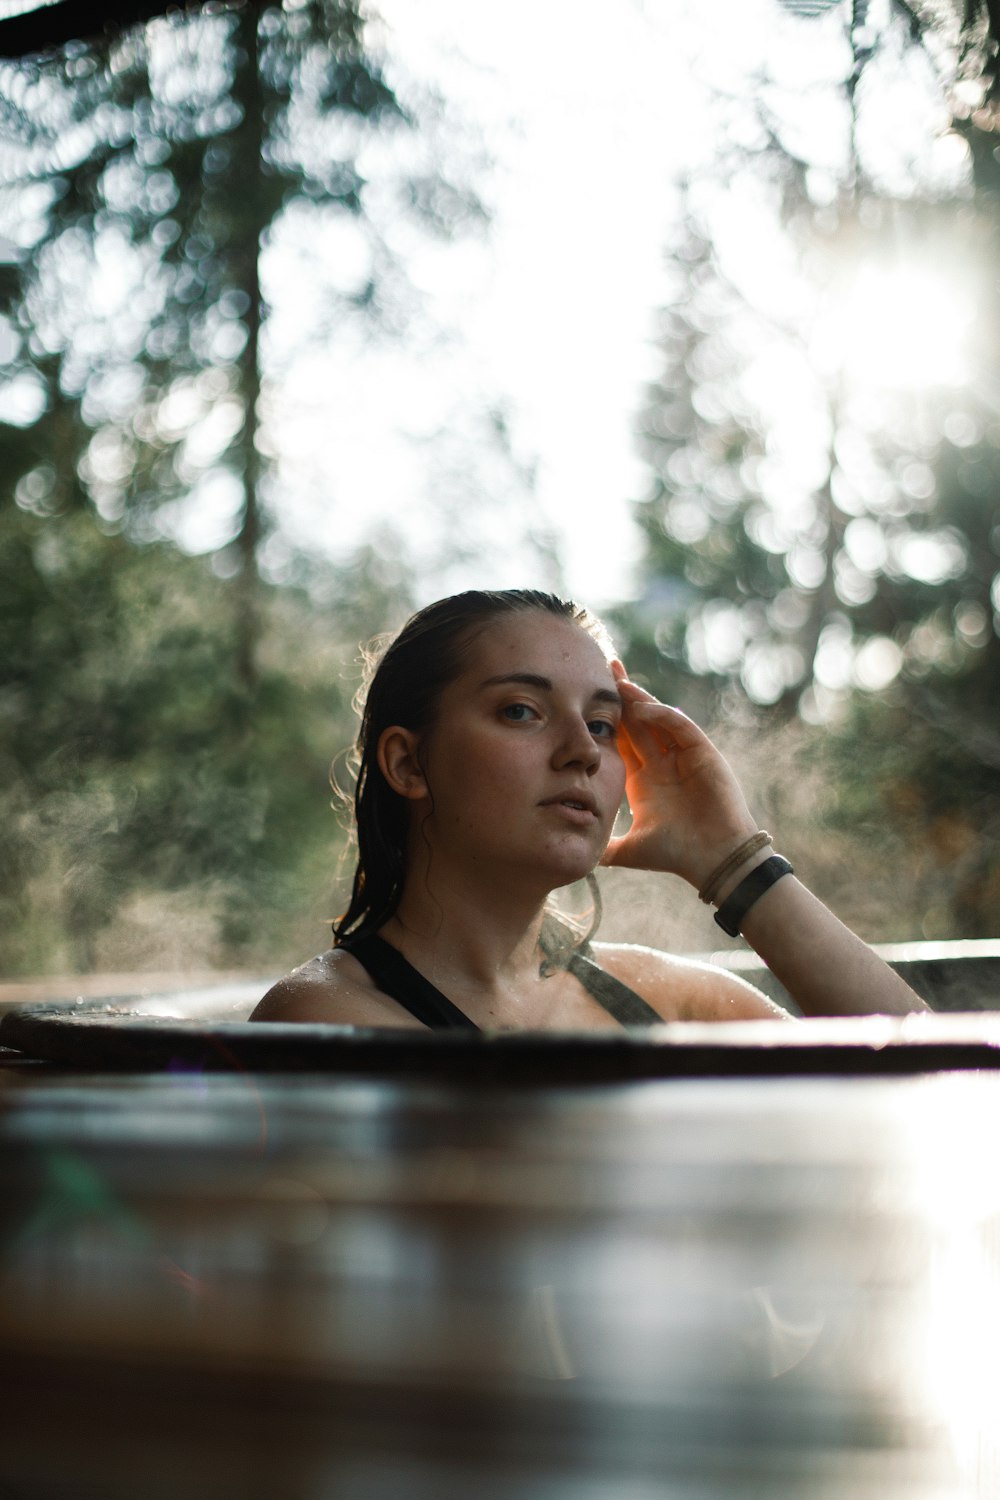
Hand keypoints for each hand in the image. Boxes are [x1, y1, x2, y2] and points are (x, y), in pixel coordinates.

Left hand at [601, 664, 759, 889]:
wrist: (714, 860)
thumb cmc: (677, 854)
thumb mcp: (631, 849)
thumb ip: (606, 847)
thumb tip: (577, 855)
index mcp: (643, 781)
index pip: (620, 742)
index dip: (604, 721)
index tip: (584, 700)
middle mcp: (662, 764)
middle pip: (636, 722)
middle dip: (621, 697)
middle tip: (602, 669)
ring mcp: (683, 756)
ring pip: (657, 719)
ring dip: (638, 698)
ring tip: (617, 678)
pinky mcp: (703, 753)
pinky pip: (680, 727)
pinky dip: (662, 715)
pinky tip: (642, 707)